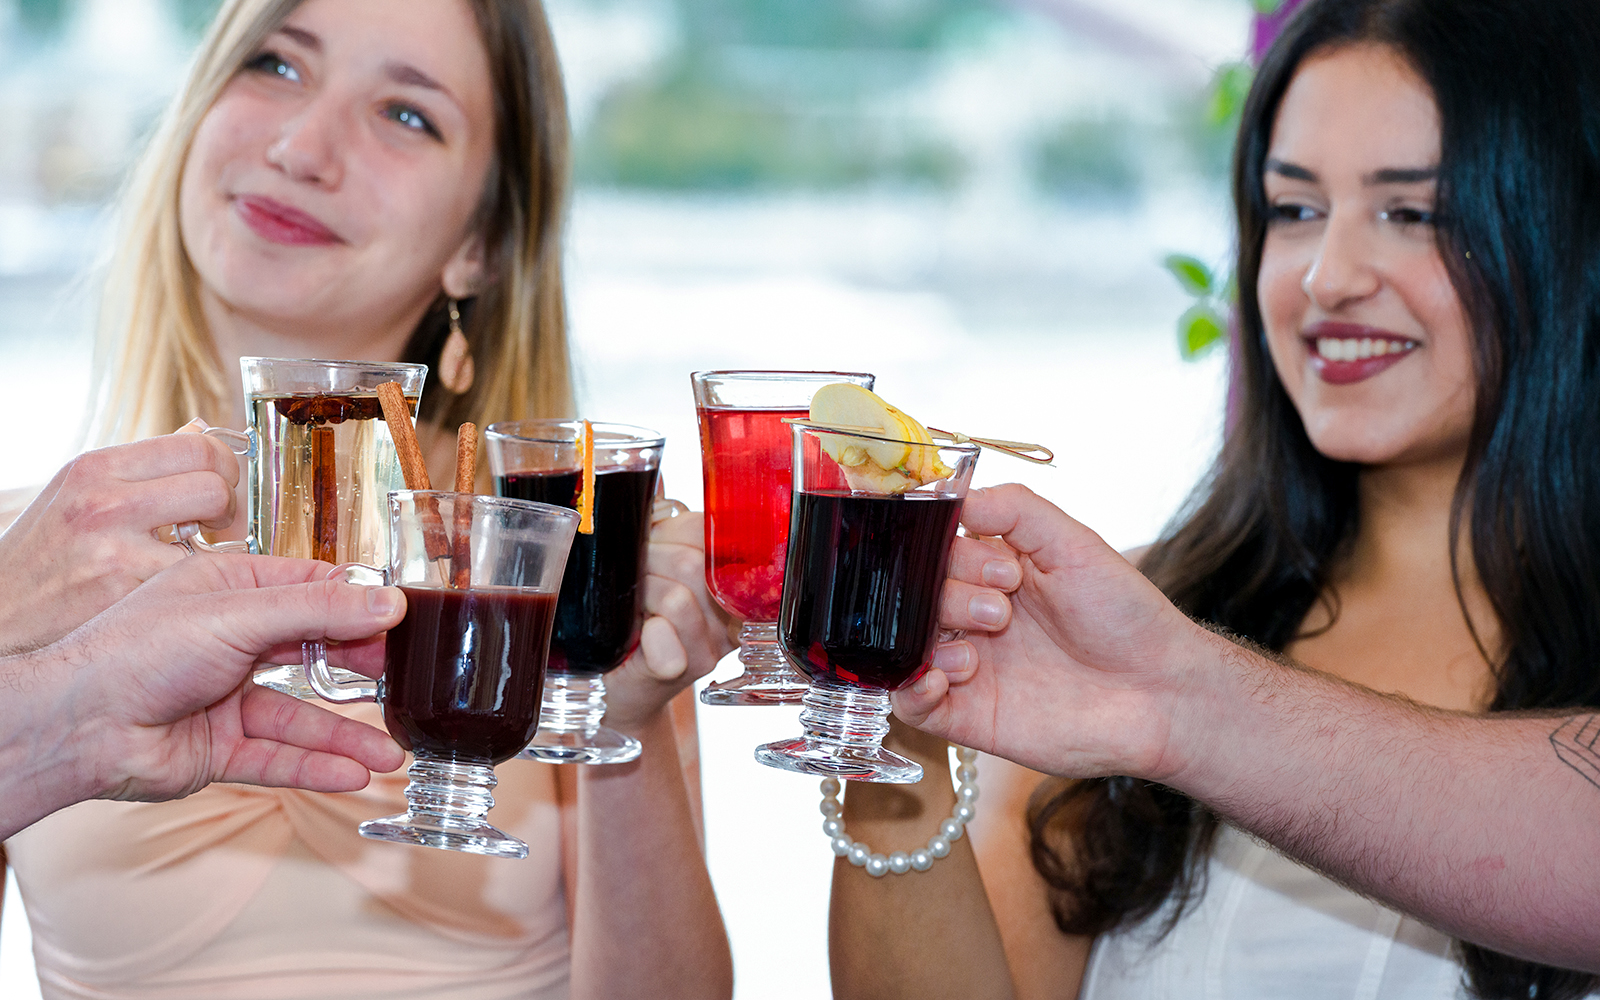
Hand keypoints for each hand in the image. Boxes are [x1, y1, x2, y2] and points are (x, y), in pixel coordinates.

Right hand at [0, 426, 239, 654]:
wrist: (0, 616)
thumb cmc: (46, 553)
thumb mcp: (78, 491)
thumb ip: (141, 465)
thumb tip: (200, 430)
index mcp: (96, 467)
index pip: (197, 445)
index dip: (223, 465)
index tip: (219, 483)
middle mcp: (104, 502)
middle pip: (215, 486)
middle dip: (227, 506)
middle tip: (212, 524)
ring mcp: (116, 550)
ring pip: (213, 537)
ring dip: (215, 549)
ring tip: (190, 555)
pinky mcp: (128, 594)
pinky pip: (194, 580)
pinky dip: (194, 584)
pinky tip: (172, 587)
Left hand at [30, 554, 406, 806]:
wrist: (77, 725)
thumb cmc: (135, 651)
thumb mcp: (238, 613)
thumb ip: (318, 611)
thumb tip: (386, 600)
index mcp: (232, 590)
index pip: (312, 589)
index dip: (358, 603)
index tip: (402, 616)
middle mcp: (232, 640)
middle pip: (315, 652)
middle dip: (361, 671)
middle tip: (403, 679)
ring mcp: (226, 697)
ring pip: (302, 716)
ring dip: (346, 735)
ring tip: (391, 750)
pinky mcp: (220, 748)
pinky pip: (278, 758)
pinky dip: (315, 767)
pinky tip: (352, 774)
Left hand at [602, 510, 733, 730]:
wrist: (619, 684)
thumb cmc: (634, 620)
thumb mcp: (651, 565)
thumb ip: (659, 525)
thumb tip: (649, 474)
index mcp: (728, 578)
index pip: (715, 533)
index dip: (673, 529)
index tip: (654, 539)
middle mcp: (729, 613)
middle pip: (693, 563)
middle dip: (648, 559)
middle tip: (631, 574)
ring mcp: (710, 645)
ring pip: (677, 596)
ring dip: (640, 593)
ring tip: (630, 604)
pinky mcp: (682, 670)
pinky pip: (664, 634)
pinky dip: (644, 631)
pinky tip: (638, 635)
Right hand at [891, 484, 1206, 782]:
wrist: (1161, 694)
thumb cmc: (1126, 617)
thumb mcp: (1073, 543)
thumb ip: (1014, 509)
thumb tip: (955, 495)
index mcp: (993, 572)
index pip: (936, 549)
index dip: (955, 554)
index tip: (1004, 569)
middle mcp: (973, 616)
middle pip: (916, 593)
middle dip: (951, 597)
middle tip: (1002, 613)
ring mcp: (968, 666)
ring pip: (905, 643)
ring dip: (927, 639)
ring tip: (977, 654)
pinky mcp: (968, 715)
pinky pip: (910, 705)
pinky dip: (910, 689)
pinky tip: (941, 680)